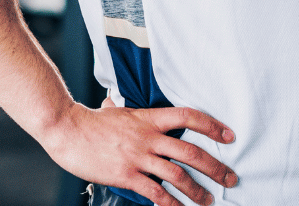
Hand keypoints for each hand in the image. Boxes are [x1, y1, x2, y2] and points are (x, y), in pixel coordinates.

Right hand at [40, 101, 237, 205]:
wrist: (68, 130)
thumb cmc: (91, 123)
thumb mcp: (118, 112)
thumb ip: (130, 114)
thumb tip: (119, 103)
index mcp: (149, 118)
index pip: (188, 116)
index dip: (212, 126)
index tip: (229, 136)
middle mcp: (148, 136)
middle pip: (190, 151)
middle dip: (214, 166)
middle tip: (230, 177)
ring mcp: (138, 156)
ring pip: (177, 174)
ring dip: (197, 190)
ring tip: (208, 200)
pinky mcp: (127, 175)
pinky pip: (156, 193)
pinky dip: (171, 204)